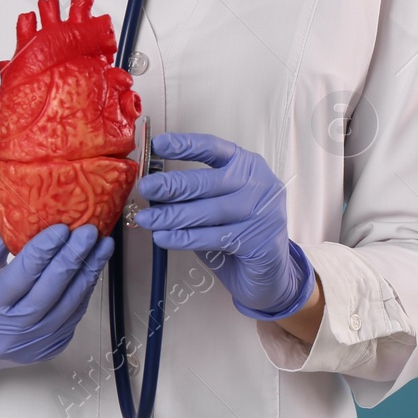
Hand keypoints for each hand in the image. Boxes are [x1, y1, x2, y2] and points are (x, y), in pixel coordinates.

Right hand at [0, 222, 112, 385]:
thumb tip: (29, 211)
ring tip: (103, 245)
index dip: (44, 250)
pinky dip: (86, 290)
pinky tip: (93, 267)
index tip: (62, 226)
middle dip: (73, 257)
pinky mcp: (51, 349)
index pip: (21, 274)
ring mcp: (34, 344)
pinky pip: (74, 316)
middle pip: (50, 290)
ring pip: (69, 305)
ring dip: (88, 272)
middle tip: (90, 231)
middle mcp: (11, 330)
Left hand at [133, 132, 315, 319]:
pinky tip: (164, 238)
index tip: (158, 144)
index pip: (215, 148)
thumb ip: (196, 194)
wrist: (271, 272)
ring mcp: (263, 213)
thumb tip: (156, 189)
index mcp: (247, 165)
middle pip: (208, 181)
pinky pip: (212, 237)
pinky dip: (184, 238)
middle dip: (172, 185)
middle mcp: (258, 184)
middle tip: (145, 188)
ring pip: (208, 212)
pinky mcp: (259, 241)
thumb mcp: (219, 203)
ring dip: (172, 216)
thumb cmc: (239, 230)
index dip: (186, 145)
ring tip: (146, 219)